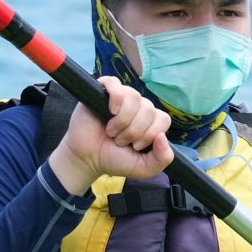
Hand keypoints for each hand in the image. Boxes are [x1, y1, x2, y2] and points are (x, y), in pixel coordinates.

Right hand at [49, 77, 171, 192]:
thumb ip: (162, 159)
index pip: (163, 119)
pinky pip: (115, 84)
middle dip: (134, 131)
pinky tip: (110, 111)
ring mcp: (121, 97)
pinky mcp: (103, 90)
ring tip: (112, 131)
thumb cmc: (114, 159)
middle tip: (119, 141)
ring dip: (123, 120)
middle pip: (148, 109)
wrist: (87, 159)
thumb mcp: (143, 168)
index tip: (135, 146)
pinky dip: (116, 99)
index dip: (150, 134)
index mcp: (150, 121)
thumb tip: (163, 136)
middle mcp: (138, 106)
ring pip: (134, 97)